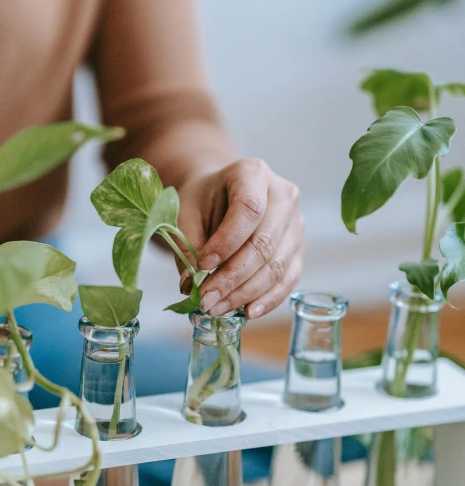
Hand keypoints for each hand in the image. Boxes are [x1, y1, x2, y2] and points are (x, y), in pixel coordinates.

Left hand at [176, 158, 304, 318]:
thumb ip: (187, 245)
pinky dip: (268, 299)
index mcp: (254, 173)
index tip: (202, 267)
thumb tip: (190, 286)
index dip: (226, 242)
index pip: (248, 209)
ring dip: (246, 293)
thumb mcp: (186, 212)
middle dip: (232, 277)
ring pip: (277, 266)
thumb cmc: (204, 201)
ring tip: (217, 308)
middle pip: (264, 243)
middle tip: (206, 300)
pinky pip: (289, 279)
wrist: (223, 196)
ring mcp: (296, 223)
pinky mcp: (299, 248)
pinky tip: (247, 312)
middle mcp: (284, 195)